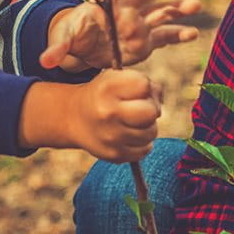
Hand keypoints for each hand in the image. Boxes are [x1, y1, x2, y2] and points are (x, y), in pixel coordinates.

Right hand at [18, 70, 160, 161]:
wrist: (73, 119)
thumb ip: (143, 83)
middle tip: (140, 109)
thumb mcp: (116, 79)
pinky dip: (141, 143)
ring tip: (132, 122)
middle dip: (150, 109)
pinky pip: (145, 150)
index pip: (144, 85)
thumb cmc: (103, 95)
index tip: (134, 91)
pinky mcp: (114, 155)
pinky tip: (129, 135)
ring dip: (147, 127)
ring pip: (151, 132)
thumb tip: (159, 99)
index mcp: (107, 88)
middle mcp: (107, 112)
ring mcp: (111, 136)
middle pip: (151, 112)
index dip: (145, 88)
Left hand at [41, 0, 201, 71]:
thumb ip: (57, 50)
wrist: (86, 47)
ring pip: (160, 13)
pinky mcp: (146, 41)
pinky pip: (165, 36)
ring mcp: (139, 25)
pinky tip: (193, 32)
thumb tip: (45, 61)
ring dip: (177, 8)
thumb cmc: (75, 36)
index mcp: (105, 5)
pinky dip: (178, 34)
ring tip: (194, 4)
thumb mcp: (64, 42)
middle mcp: (126, 10)